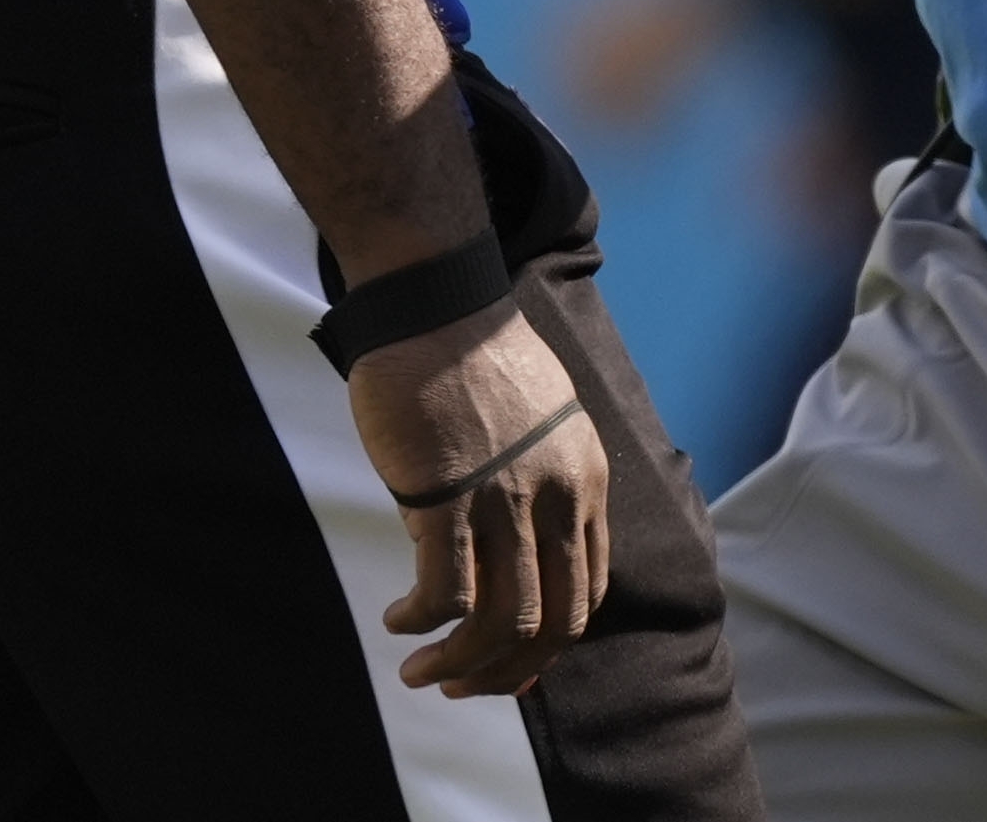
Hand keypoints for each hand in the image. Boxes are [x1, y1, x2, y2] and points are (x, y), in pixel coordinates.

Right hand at [347, 299, 609, 696]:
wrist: (435, 301)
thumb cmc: (471, 352)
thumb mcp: (536, 420)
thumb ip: (529, 485)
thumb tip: (486, 551)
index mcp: (584, 476)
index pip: (588, 586)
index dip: (552, 638)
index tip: (514, 661)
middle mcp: (558, 494)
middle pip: (553, 618)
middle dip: (509, 670)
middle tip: (462, 685)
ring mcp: (507, 497)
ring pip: (502, 620)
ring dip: (461, 663)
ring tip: (422, 672)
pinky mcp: (449, 495)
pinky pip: (445, 590)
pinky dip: (422, 621)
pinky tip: (398, 619)